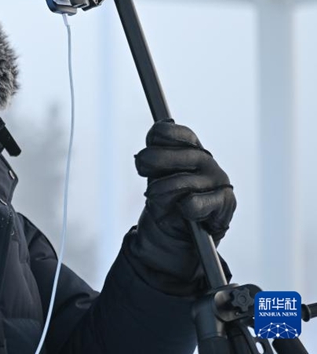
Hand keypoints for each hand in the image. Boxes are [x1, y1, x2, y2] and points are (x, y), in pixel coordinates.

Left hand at [125, 120, 236, 294]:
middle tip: (142, 170)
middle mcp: (205, 160)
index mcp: (189, 147)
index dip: (156, 140)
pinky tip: (184, 211)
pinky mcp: (225, 202)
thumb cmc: (166, 201)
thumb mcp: (154, 178)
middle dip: (154, 162)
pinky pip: (196, 203)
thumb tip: (144, 156)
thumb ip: (152, 163)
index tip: (144, 155)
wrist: (177, 236)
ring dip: (163, 192)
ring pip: (183, 181)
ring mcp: (218, 179)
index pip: (172, 133)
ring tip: (155, 197)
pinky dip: (186, 209)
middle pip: (176, 153)